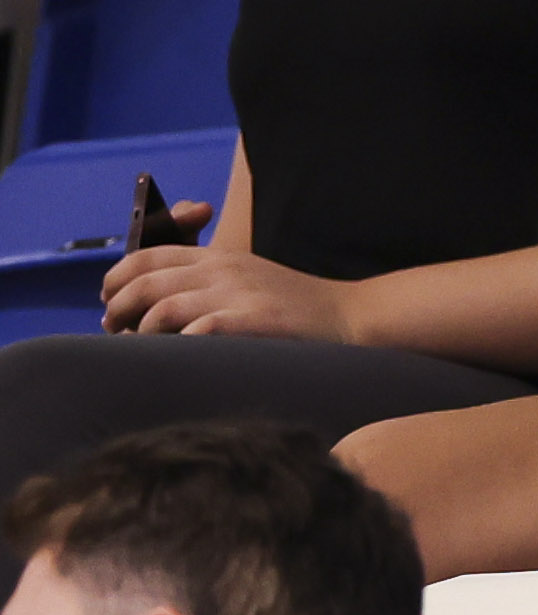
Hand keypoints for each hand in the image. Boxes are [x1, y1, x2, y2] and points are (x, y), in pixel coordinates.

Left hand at [104, 240, 352, 338]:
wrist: (350, 316)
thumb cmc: (293, 308)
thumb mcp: (246, 279)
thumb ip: (203, 283)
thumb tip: (147, 311)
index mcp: (218, 257)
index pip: (147, 255)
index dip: (116, 280)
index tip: (110, 304)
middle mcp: (223, 270)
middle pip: (145, 282)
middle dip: (119, 312)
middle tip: (118, 334)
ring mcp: (239, 294)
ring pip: (163, 309)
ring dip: (143, 335)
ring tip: (146, 352)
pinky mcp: (255, 321)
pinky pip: (199, 332)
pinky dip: (179, 348)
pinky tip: (181, 360)